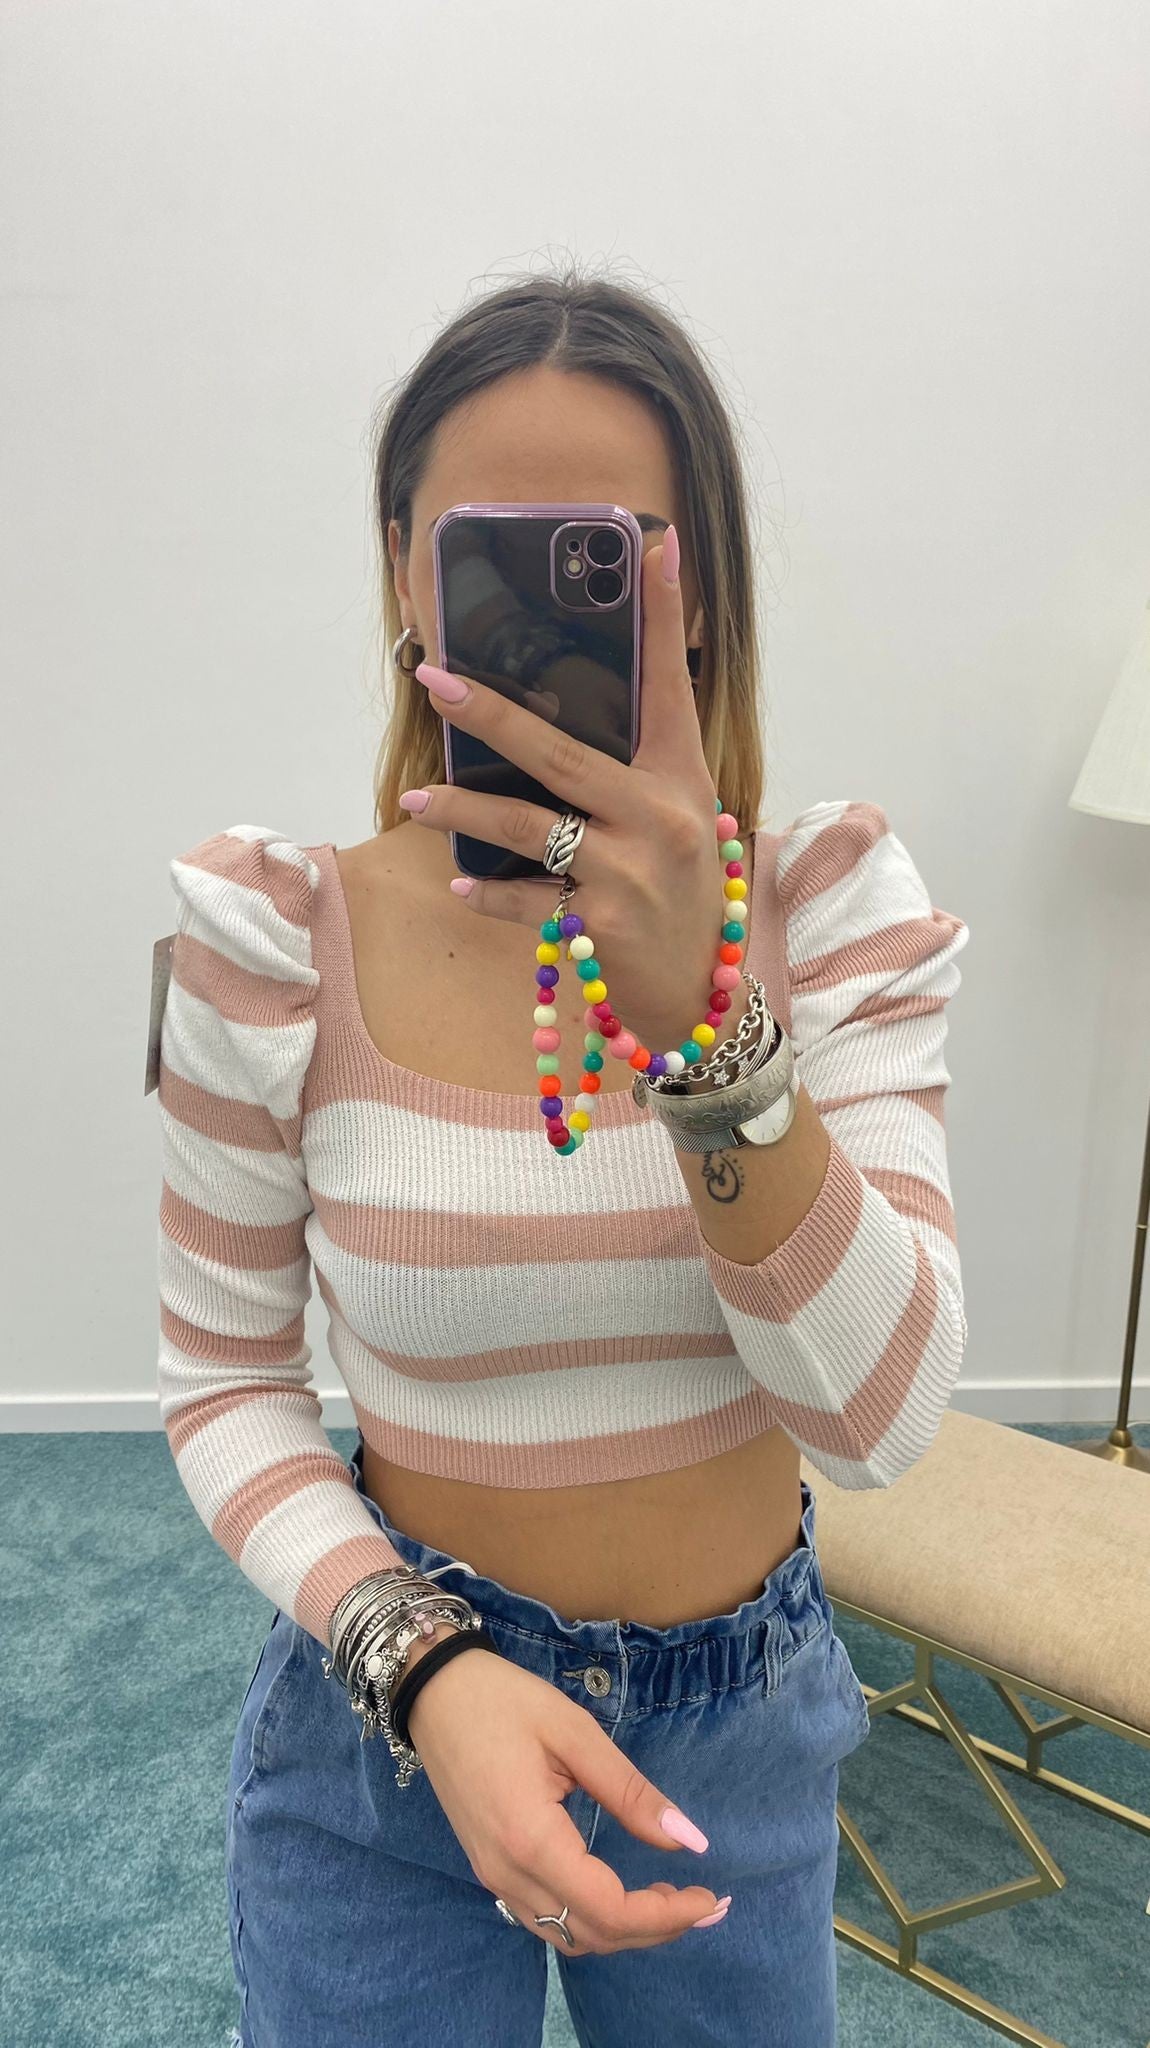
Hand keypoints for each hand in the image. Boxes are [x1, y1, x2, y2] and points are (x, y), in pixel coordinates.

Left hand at [403, 533, 737, 1054]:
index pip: (671, 685)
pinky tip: (460, 880)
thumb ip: (634, 773)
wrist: (702, 1001)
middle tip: (434, 681)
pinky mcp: (600, 924)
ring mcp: (630, 871)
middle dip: (489, 712)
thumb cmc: (681, 898)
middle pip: (558, 752)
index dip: (662, 616)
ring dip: (462, 808)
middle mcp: (661, 816)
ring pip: (526, 826)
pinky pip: (523, 897)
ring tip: (418, 798)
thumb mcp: (677, 823)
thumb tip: (557, 719)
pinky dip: (486, 891)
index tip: (652, 547)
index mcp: (682, 780)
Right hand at [405, 1645, 729, 1954]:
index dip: (666, 1915)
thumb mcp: (575, 1734)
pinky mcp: (489, 1868)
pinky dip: (591, 1920)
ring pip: (567, 1936)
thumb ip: (632, 1793)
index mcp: (531, 1840)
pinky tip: (620, 1893)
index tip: (711, 1895)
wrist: (433, 1691)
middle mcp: (508, 1874)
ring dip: (623, 1930)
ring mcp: (493, 1876)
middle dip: (656, 1929)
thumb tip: (690, 1842)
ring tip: (670, 1900)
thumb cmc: (504, 1701)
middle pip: (592, 1935)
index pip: (609, 1911)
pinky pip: (545, 1919)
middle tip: (705, 1901)